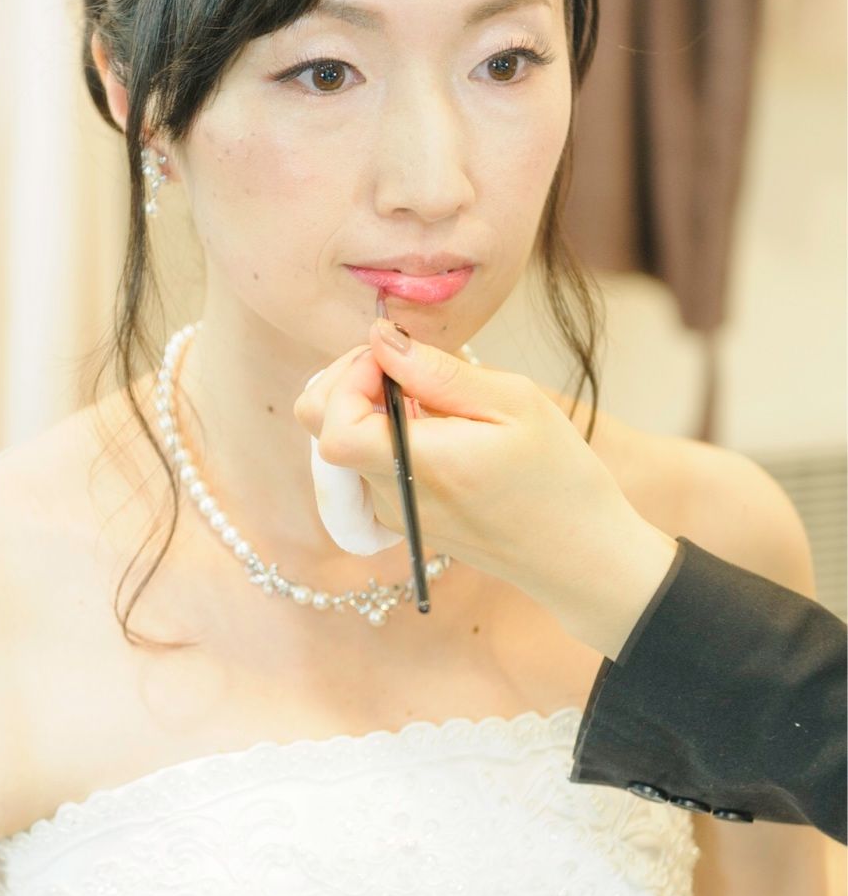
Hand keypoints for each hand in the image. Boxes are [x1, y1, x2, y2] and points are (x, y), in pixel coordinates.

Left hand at [293, 320, 678, 652]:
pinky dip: (379, 431)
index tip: (394, 358)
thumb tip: (381, 340)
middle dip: (347, 380)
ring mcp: (390, 511)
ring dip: (364, 403)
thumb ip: (437, 372)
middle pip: (318, 428)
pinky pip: (361, 461)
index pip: (331, 425)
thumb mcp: (514, 404)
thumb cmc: (558, 478)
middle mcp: (391, 496)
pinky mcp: (398, 516)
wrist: (577, 555)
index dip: (348, 377)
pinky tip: (429, 424)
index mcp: (420, 467)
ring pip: (336, 440)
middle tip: (404, 364)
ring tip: (426, 395)